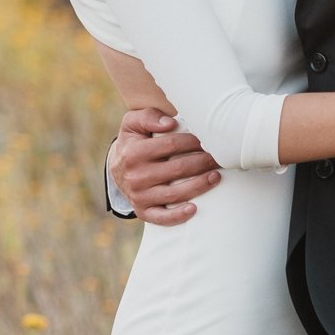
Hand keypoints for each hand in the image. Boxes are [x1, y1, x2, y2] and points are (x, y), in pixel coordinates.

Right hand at [110, 108, 220, 225]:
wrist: (116, 169)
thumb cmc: (132, 142)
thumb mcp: (132, 123)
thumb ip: (148, 116)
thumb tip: (170, 123)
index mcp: (134, 153)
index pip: (170, 145)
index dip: (192, 142)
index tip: (206, 139)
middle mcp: (136, 176)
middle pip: (178, 169)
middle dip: (202, 162)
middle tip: (218, 157)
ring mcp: (139, 196)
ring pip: (174, 193)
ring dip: (199, 185)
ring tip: (216, 176)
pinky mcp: (143, 211)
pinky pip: (161, 217)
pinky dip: (178, 216)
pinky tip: (194, 209)